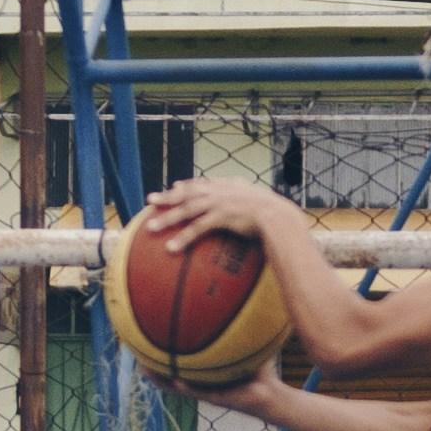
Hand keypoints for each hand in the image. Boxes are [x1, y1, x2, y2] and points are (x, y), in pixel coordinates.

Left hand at [135, 174, 295, 247]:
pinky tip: (171, 247)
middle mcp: (220, 191)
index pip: (202, 183)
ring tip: (151, 228)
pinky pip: (197, 228)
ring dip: (167, 218)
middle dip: (167, 196)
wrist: (280, 217)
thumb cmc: (274, 214)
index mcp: (229, 185)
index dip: (186, 185)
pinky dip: (183, 237)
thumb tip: (246, 207)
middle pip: (188, 193)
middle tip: (150, 200)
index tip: (173, 187)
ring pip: (187, 209)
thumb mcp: (258, 199)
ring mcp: (219, 203)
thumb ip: (246, 199)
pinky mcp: (221, 217)